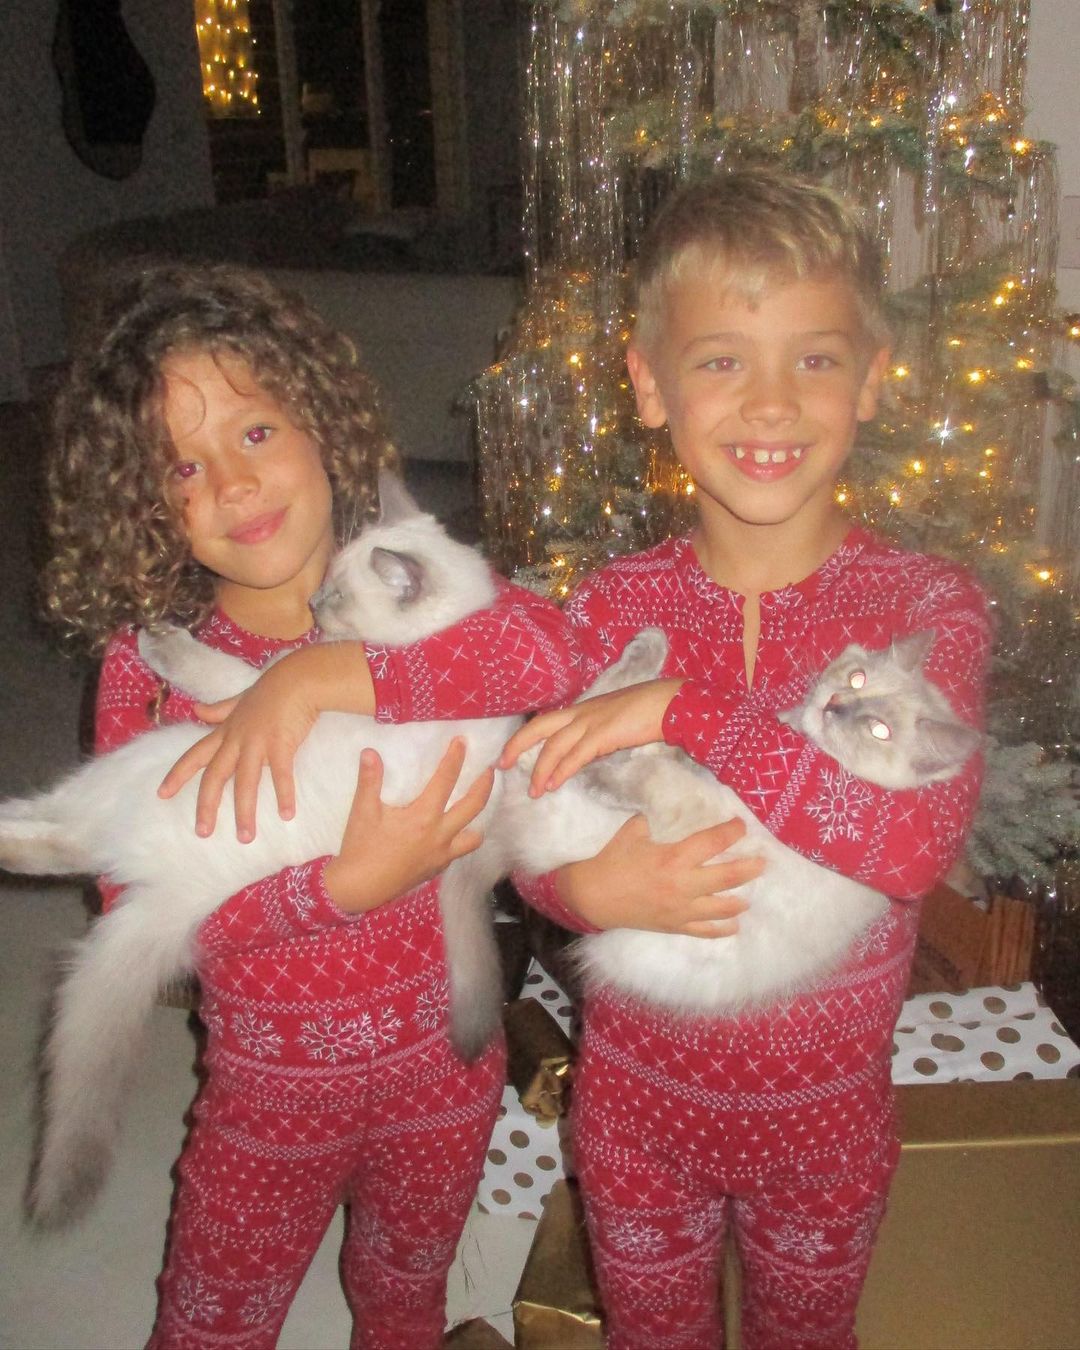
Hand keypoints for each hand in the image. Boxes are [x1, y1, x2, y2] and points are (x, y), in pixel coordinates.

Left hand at [157, 643, 374, 840]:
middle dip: (207, 805)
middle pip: (215, 776)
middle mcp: (237, 739)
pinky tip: (287, 815)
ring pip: (245, 781)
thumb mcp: (240, 699)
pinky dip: (284, 795)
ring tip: (245, 837)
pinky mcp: (281, 743)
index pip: (195, 755)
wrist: (299, 678)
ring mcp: (258, 742)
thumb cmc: (273, 689)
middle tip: (202, 833)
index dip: (177, 775)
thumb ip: (219, 710)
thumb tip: (195, 711)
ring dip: (245, 811)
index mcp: (226, 731)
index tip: (161, 794)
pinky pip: (281, 774)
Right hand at [323, 738, 494, 913]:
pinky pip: (460, 851)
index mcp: (423, 817)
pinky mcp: (437, 868)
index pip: (446, 780)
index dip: (455, 758)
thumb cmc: (360, 848)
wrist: (358, 889)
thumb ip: (369, 780)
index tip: (462, 741)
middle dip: (485, 784)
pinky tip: (455, 831)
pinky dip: (463, 838)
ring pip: (475, 835)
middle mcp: (439, 835)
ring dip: (480, 817)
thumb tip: (370, 751)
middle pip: (474, 805)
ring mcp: (441, 854)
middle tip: (489, 768)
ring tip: (479, 803)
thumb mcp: (362, 811)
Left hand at [500, 678, 682, 796]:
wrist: (670, 702)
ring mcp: (591, 721)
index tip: (510, 752)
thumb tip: (587, 750)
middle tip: (502, 766)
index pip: (546, 720)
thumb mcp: (615, 719)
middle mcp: (582, 712)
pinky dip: (561, 770)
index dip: (525, 736)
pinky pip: (576, 755)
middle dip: (517, 746)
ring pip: (554, 745)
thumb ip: (598, 731)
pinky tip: (553, 784)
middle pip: (538, 727)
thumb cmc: (648, 710)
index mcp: (583, 708)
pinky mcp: (604, 734)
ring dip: (541, 770)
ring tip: (533, 790)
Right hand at [557, 814, 762, 937]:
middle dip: (748, 868)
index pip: (712, 842)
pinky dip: (721, 929)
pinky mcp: (674, 925)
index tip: (741, 826)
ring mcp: (681, 909)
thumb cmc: (612, 861)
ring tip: (749, 896)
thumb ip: (649, 822)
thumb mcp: (631, 832)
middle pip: (726, 877)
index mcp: (674, 857)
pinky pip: (704, 931)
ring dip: (739, 901)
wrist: (592, 897)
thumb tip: (657, 815)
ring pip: (721, 907)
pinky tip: (733, 925)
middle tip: (763, 863)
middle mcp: (683, 884)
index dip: (731, 832)